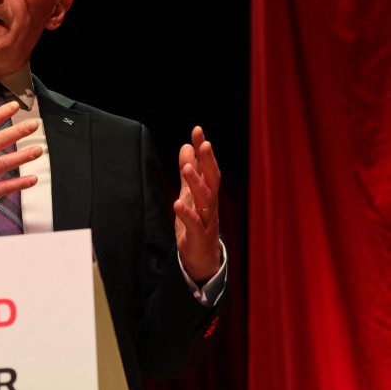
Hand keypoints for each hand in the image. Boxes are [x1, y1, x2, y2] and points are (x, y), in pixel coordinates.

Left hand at [173, 125, 221, 282]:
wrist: (201, 258)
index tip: (197, 130)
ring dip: (196, 183)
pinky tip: (177, 203)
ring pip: (205, 199)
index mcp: (208, 192)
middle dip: (208, 161)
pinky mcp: (199, 236)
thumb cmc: (196, 224)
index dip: (202, 149)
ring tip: (187, 168)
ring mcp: (206, 220)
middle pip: (213, 180)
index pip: (207, 167)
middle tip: (204, 144)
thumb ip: (189, 172)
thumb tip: (186, 146)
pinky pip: (195, 224)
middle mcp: (210, 204)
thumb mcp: (189, 193)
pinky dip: (187, 214)